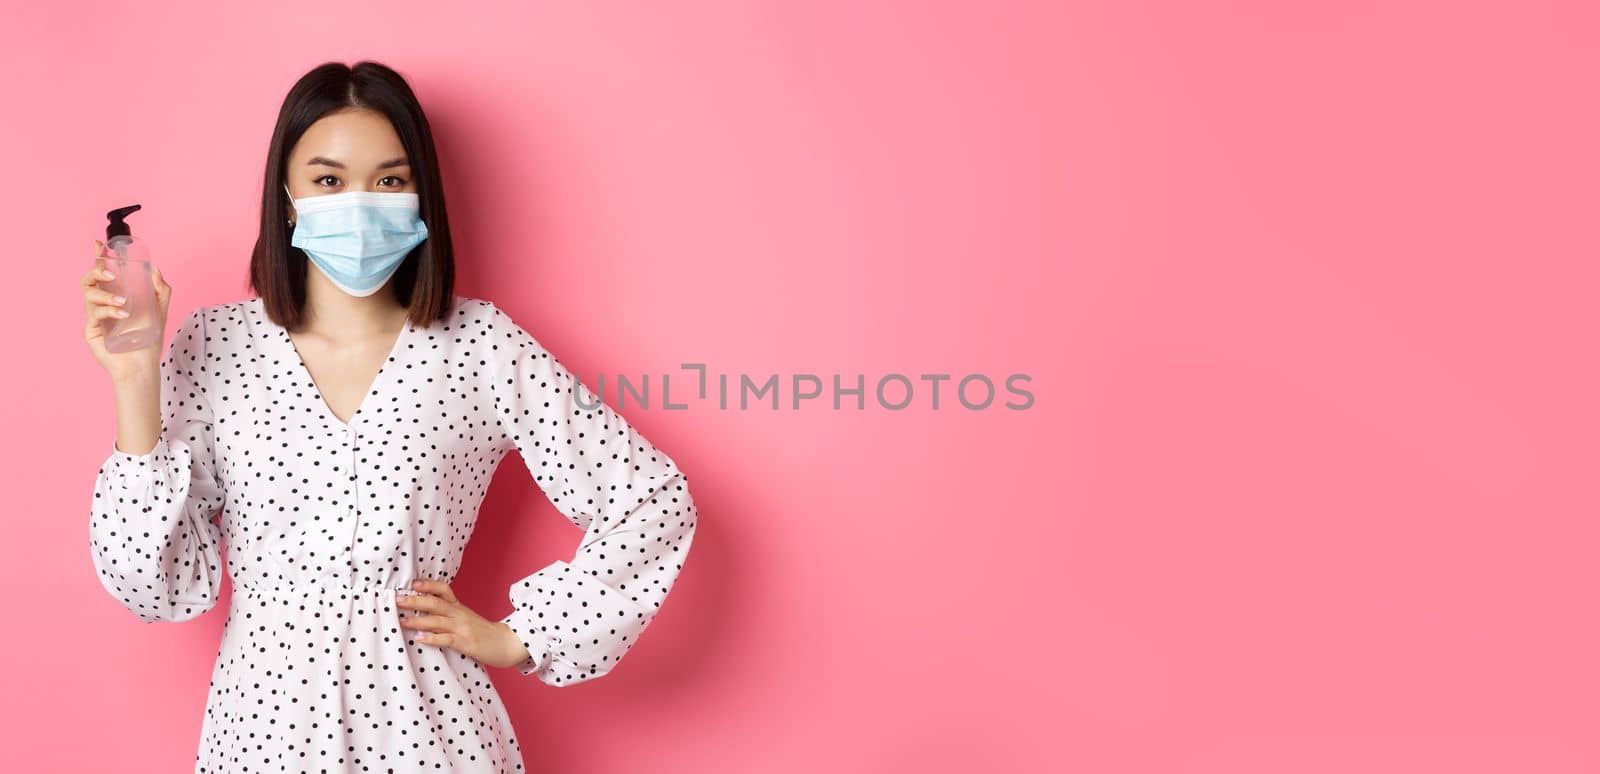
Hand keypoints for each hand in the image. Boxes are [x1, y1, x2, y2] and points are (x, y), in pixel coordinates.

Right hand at [82, 238, 170, 382]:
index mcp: (115, 297)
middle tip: (111, 275)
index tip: (99, 244)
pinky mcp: (91, 330)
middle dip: (96, 271)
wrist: (142, 365)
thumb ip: (161, 290)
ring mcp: (94, 317)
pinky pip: (93, 313)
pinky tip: (122, 315)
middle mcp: (102, 304)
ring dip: (105, 295)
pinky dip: (108, 311)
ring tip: (124, 304)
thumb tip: (156, 269)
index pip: (103, 274)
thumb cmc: (148, 340)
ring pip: (88, 295)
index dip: (98, 258)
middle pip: (88, 280)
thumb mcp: (159, 311)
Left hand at [397, 579, 532, 668]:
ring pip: (437, 620)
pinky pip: (446, 639)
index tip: (412, 583)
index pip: (444, 590)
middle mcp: (460, 615)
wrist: (508, 644)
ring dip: (417, 620)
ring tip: (401, 621)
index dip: (428, 585)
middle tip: (397, 600)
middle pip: (435, 603)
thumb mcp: (467, 619)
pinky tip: (419, 638)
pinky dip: (432, 638)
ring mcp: (463, 628)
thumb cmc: (484, 633)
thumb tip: (424, 614)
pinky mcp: (466, 643)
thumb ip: (450, 615)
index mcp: (460, 608)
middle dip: (415, 600)